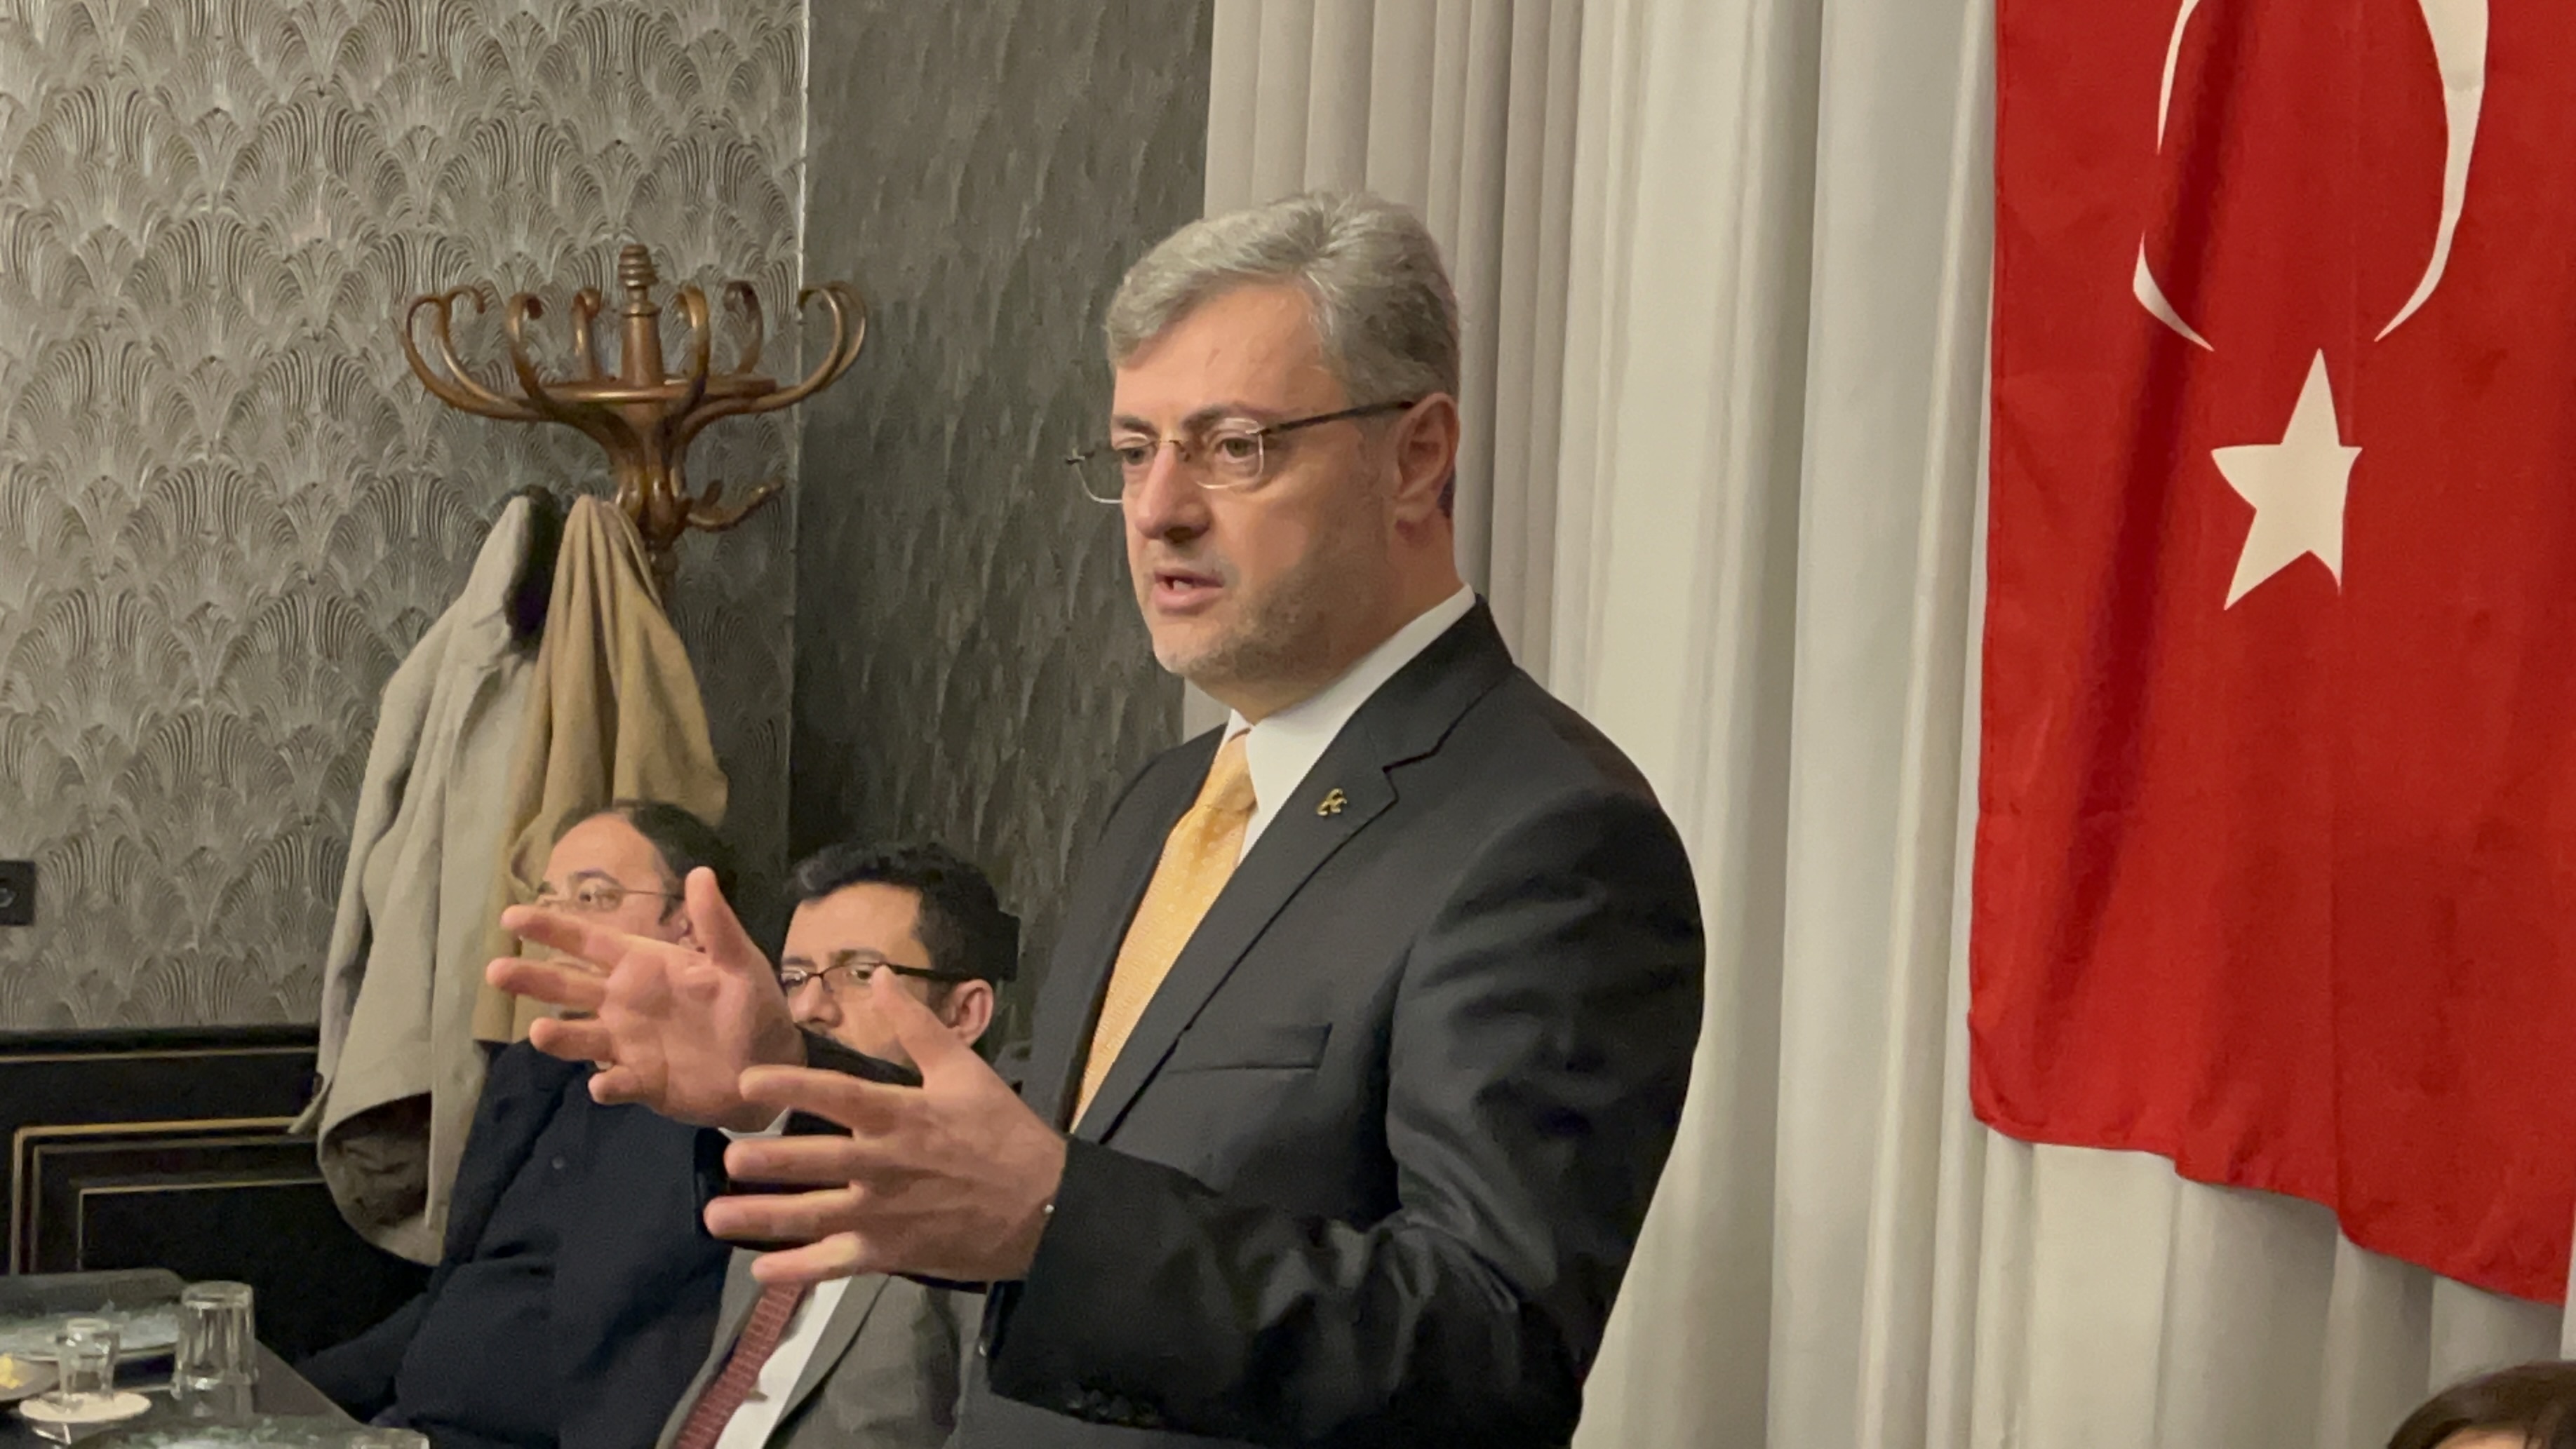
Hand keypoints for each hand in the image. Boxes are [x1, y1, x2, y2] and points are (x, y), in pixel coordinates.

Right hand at [484, 867, 803, 1131]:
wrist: (770, 1065)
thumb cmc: (752, 1006)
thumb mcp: (739, 962)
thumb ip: (716, 924)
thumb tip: (700, 874)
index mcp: (644, 966)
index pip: (588, 943)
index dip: (551, 928)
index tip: (510, 917)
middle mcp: (626, 1003)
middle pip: (567, 987)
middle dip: (532, 978)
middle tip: (496, 971)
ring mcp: (629, 1044)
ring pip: (581, 1037)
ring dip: (559, 1036)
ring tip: (540, 1031)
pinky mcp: (644, 1082)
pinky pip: (619, 1082)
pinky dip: (609, 1084)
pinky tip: (603, 1083)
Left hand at [705, 968, 1068, 1284]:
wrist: (1045, 1205)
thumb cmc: (1003, 1133)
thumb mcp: (965, 1071)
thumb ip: (916, 1025)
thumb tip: (878, 976)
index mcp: (901, 1115)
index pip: (836, 1094)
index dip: (790, 1085)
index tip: (748, 1080)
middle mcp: (884, 1164)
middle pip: (815, 1160)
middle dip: (767, 1161)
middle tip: (726, 1159)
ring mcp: (885, 1212)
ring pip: (813, 1216)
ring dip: (763, 1218)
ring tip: (715, 1216)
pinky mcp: (891, 1251)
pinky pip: (836, 1264)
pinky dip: (798, 1271)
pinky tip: (761, 1271)